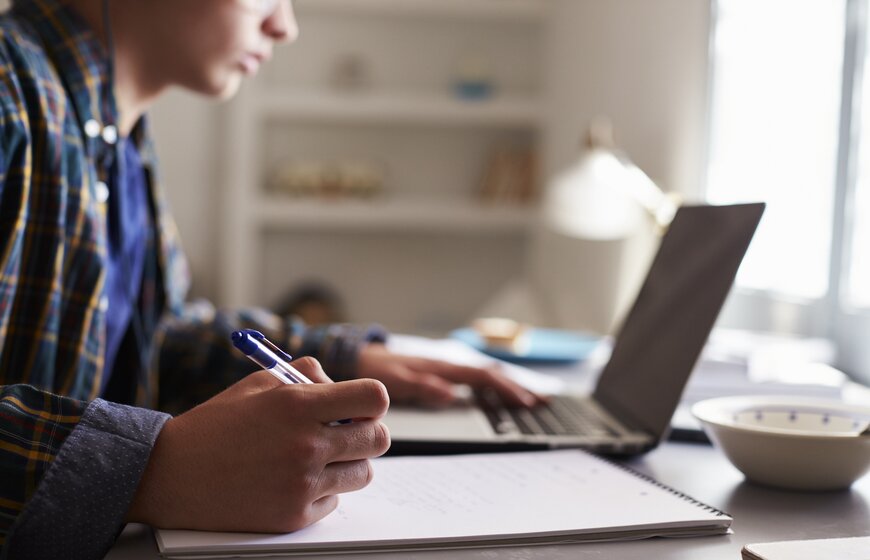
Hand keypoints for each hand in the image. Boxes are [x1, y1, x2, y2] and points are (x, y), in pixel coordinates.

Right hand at [127, 358, 390, 532]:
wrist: (171, 475)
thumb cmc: (216, 425)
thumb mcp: (259, 382)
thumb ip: (306, 375)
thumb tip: (342, 385)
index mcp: (298, 404)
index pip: (374, 398)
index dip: (372, 401)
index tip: (361, 405)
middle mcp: (305, 444)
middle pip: (379, 438)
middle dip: (368, 432)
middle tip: (347, 432)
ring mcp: (302, 483)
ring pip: (363, 473)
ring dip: (349, 463)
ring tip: (320, 457)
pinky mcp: (294, 516)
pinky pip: (336, 501)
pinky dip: (323, 492)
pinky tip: (294, 481)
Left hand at [356, 344, 545, 408]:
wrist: (358, 358)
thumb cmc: (375, 372)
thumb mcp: (395, 382)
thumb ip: (422, 387)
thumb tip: (451, 394)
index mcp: (441, 367)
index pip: (482, 377)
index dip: (505, 389)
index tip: (525, 402)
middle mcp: (447, 365)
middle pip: (490, 374)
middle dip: (517, 386)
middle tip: (542, 402)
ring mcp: (444, 369)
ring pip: (484, 375)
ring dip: (507, 386)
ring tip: (530, 398)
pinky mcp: (440, 374)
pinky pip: (472, 379)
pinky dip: (491, 385)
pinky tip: (498, 394)